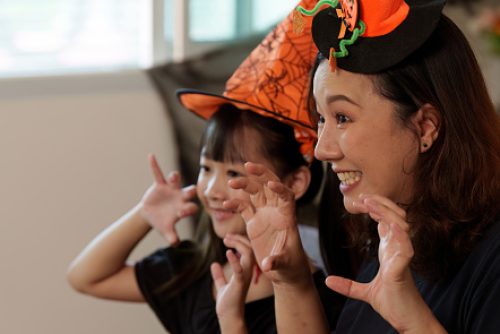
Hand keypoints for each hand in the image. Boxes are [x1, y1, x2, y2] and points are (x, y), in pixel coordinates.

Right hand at [140, 154, 197, 244]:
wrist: (152, 214)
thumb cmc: (162, 222)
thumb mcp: (166, 230)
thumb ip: (171, 236)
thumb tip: (175, 243)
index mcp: (184, 207)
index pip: (190, 208)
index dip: (188, 210)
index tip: (182, 213)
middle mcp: (181, 196)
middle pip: (189, 192)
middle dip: (191, 191)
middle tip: (192, 191)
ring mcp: (171, 189)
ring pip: (175, 181)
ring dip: (175, 177)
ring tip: (173, 176)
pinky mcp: (160, 184)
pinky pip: (157, 173)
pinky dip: (154, 165)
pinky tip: (151, 156)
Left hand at [211, 234, 254, 323]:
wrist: (228, 316)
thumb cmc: (228, 302)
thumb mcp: (222, 285)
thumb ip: (219, 275)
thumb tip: (214, 264)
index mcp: (245, 270)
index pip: (248, 249)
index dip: (239, 241)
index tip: (227, 237)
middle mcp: (248, 271)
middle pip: (250, 248)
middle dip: (239, 239)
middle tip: (226, 236)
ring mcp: (245, 276)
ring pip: (249, 254)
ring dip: (238, 244)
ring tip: (226, 240)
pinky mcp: (239, 283)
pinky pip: (240, 269)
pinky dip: (235, 260)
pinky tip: (228, 252)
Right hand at [224, 162, 309, 284]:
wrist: (284, 271)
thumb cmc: (290, 267)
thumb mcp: (285, 265)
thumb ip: (276, 262)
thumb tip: (267, 264)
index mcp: (287, 217)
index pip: (286, 197)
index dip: (280, 188)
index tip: (271, 185)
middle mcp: (276, 212)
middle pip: (270, 186)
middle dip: (261, 174)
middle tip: (248, 166)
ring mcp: (264, 215)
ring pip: (255, 193)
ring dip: (245, 184)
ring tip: (232, 182)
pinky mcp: (253, 222)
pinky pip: (244, 207)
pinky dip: (235, 203)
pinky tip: (225, 204)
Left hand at [325, 194, 443, 332]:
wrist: (408, 322)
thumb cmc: (394, 304)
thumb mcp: (365, 293)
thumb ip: (348, 285)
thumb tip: (328, 281)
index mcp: (390, 251)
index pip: (386, 222)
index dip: (376, 208)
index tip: (361, 200)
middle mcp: (398, 250)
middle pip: (395, 218)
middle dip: (381, 204)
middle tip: (363, 197)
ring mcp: (402, 259)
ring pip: (401, 227)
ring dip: (386, 214)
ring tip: (370, 204)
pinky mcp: (403, 271)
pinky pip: (405, 249)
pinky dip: (399, 236)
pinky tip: (389, 227)